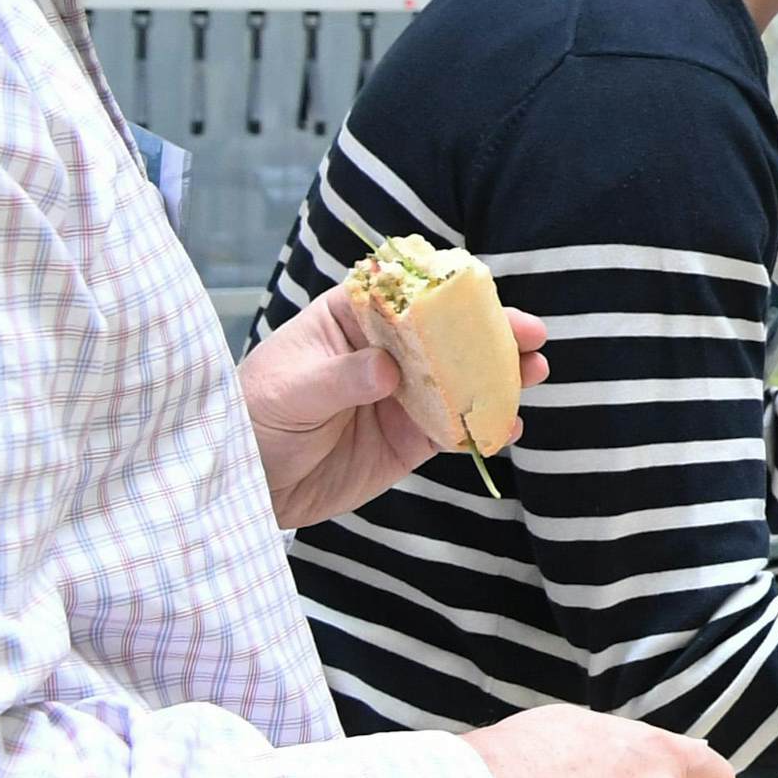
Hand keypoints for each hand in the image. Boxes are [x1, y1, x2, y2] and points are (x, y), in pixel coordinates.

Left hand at [242, 286, 546, 530]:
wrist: (243, 485)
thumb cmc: (251, 416)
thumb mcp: (287, 389)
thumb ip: (340, 377)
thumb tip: (388, 370)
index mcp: (351, 320)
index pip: (405, 295)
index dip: (446, 291)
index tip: (481, 294)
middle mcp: (386, 352)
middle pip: (447, 335)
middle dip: (491, 332)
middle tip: (531, 335)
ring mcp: (403, 396)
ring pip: (462, 379)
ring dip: (501, 375)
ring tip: (535, 372)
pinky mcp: (411, 439)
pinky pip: (455, 429)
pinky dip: (484, 427)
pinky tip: (507, 426)